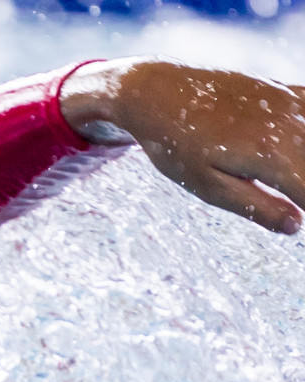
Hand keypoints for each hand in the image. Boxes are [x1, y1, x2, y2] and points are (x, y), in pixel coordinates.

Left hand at [61, 58, 304, 233]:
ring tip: (287, 180)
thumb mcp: (208, 186)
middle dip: (303, 188)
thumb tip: (296, 226)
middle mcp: (287, 124)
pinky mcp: (284, 89)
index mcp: (268, 154)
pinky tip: (296, 149)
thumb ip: (255, 206)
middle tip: (290, 199)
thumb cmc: (176, 146)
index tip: (298, 220)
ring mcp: (288, 101)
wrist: (157, 92)